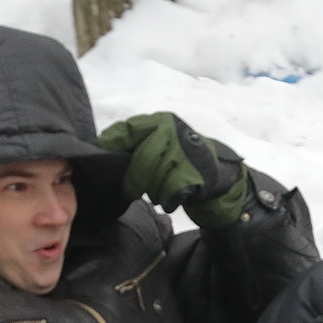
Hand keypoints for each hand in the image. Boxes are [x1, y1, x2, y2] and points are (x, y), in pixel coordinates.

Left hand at [97, 112, 250, 228]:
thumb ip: (137, 141)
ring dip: (152, 191)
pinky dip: (167, 201)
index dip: (112, 144)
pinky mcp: (192, 176)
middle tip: (130, 189)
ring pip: (153, 179)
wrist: (219, 174)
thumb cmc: (182, 158)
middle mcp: (173, 132)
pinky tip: (171, 198)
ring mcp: (184, 154)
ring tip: (159, 191)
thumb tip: (103, 149)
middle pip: (141, 160)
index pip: (128, 129)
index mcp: (162, 121)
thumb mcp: (163, 139)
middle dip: (133, 179)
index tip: (103, 157)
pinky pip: (167, 194)